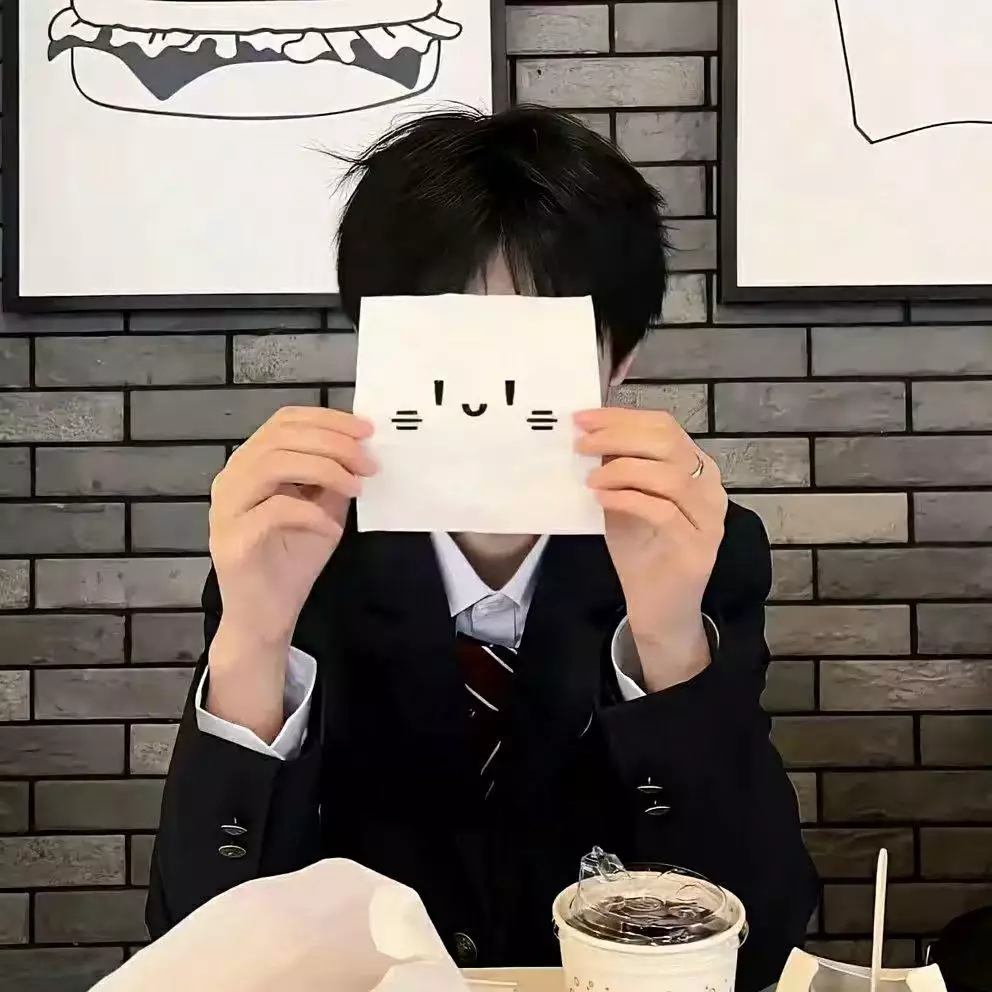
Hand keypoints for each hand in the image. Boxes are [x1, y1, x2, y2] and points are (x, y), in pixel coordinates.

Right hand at [206, 407, 375, 739]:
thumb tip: (362, 448)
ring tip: (355, 489)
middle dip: (333, 444)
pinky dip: (311, 514)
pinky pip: (273, 511)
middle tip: (368, 463)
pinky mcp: (232, 541)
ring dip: (324, 470)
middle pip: (280, 438)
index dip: (327, 419)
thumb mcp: (322, 510)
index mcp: (251, 464)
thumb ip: (333, 478)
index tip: (366, 430)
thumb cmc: (291, 561)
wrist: (265, 616)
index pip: (284, 421)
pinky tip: (331, 528)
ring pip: (273, 465)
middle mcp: (232, 479)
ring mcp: (227, 509)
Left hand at [575, 408, 726, 691]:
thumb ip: (618, 468)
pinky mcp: (697, 547)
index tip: (583, 419)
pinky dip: (627, 499)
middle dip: (617, 437)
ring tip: (591, 480)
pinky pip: (662, 511)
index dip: (621, 418)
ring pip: (668, 474)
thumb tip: (590, 433)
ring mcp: (708, 517)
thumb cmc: (643, 550)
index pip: (663, 426)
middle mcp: (709, 487)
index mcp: (695, 467)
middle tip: (581, 445)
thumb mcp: (625, 499)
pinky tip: (602, 500)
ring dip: (621, 470)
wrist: (661, 606)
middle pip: (667, 443)